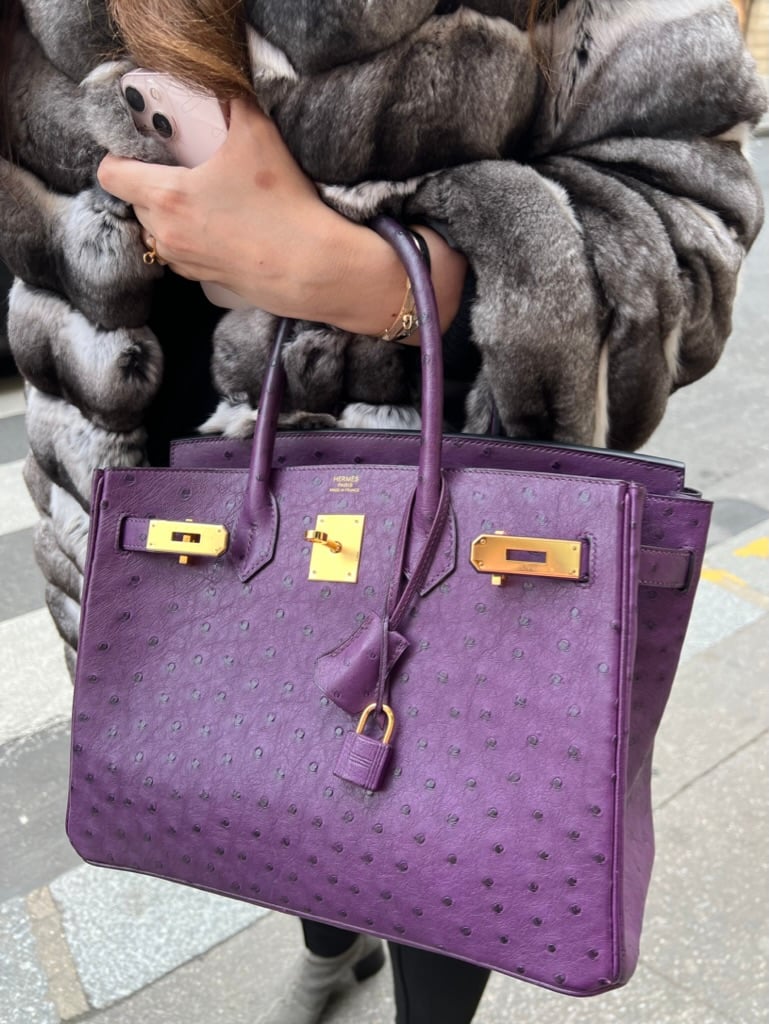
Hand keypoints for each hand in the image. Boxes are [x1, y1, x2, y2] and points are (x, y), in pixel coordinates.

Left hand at [98, 97, 466, 335]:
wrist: (310, 266)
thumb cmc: (280, 205)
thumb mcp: (256, 135)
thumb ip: (230, 103)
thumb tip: (221, 89)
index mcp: (166, 195)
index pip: (111, 175)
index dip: (121, 157)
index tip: (143, 150)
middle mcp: (166, 232)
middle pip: (134, 201)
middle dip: (151, 183)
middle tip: (183, 170)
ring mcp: (183, 260)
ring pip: (156, 230)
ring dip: (168, 214)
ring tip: (201, 201)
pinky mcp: (203, 279)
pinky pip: (180, 254)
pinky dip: (189, 239)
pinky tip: (219, 228)